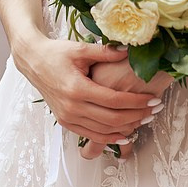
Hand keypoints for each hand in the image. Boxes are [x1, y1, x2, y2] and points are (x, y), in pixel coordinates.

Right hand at [14, 37, 158, 157]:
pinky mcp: (65, 122)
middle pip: (112, 119)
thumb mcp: (80, 49)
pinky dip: (110, 137)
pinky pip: (91, 135)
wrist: (32, 62)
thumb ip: (106, 52)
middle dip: (137, 116)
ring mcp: (68, 117)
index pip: (114, 101)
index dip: (137, 102)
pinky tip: (126, 133)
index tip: (153, 99)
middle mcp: (72, 107)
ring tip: (145, 120)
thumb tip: (130, 51)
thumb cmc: (56, 53)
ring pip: (103, 131)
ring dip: (127, 128)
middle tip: (155, 110)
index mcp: (77, 89)